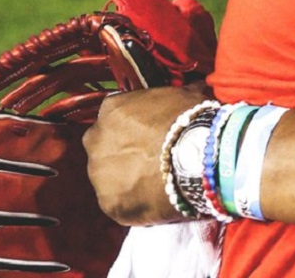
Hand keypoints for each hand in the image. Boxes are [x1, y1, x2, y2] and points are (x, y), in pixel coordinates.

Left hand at [84, 83, 213, 225]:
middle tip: (152, 158)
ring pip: (109, 177)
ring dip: (127, 179)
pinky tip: (156, 200)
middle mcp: (95, 140)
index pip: (115, 116)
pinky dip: (134, 203)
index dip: (133, 126)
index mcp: (111, 109)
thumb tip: (192, 90)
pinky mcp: (109, 203)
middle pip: (105, 147)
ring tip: (157, 182)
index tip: (150, 133)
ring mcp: (99, 174)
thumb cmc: (193, 122)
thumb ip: (177, 95)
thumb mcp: (186, 95)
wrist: (199, 159)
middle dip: (124, 153)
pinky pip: (119, 203)